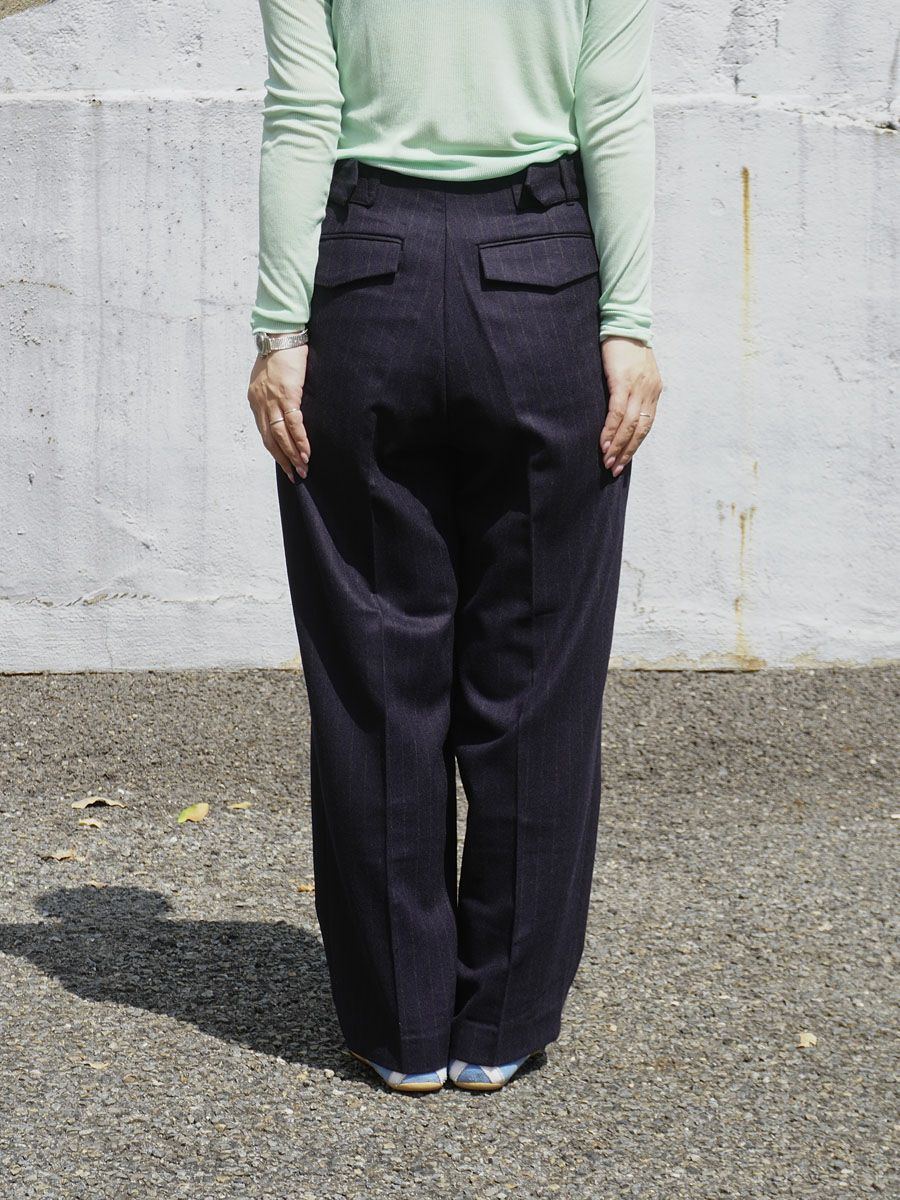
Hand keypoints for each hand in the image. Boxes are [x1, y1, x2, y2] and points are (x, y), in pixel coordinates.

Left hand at [247, 344, 310, 481]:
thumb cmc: (280, 353)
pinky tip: (305, 453)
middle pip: (270, 439)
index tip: (284, 463)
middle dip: (282, 459)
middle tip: (293, 475)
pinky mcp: (287, 395)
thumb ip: (273, 393)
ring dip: (292, 455)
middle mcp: (260, 402)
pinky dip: (300, 440)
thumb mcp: (271, 376)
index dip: (275, 449)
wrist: (282, 334)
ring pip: (280, 435)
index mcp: (255, 399)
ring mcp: (272, 400)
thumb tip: (285, 406)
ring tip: (302, 469)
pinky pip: (293, 424)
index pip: (264, 431)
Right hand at [598, 336, 662, 476]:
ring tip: (608, 461)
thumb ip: (630, 391)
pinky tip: (604, 442)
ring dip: (618, 445)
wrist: (623, 321)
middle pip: (640, 429)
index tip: (622, 460)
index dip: (634, 445)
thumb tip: (618, 412)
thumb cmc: (624, 346)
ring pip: (630, 424)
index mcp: (654, 390)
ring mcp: (638, 387)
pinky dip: (611, 429)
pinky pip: (617, 412)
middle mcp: (650, 391)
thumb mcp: (632, 372)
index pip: (646, 425)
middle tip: (614, 468)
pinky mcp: (623, 381)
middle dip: (627, 451)